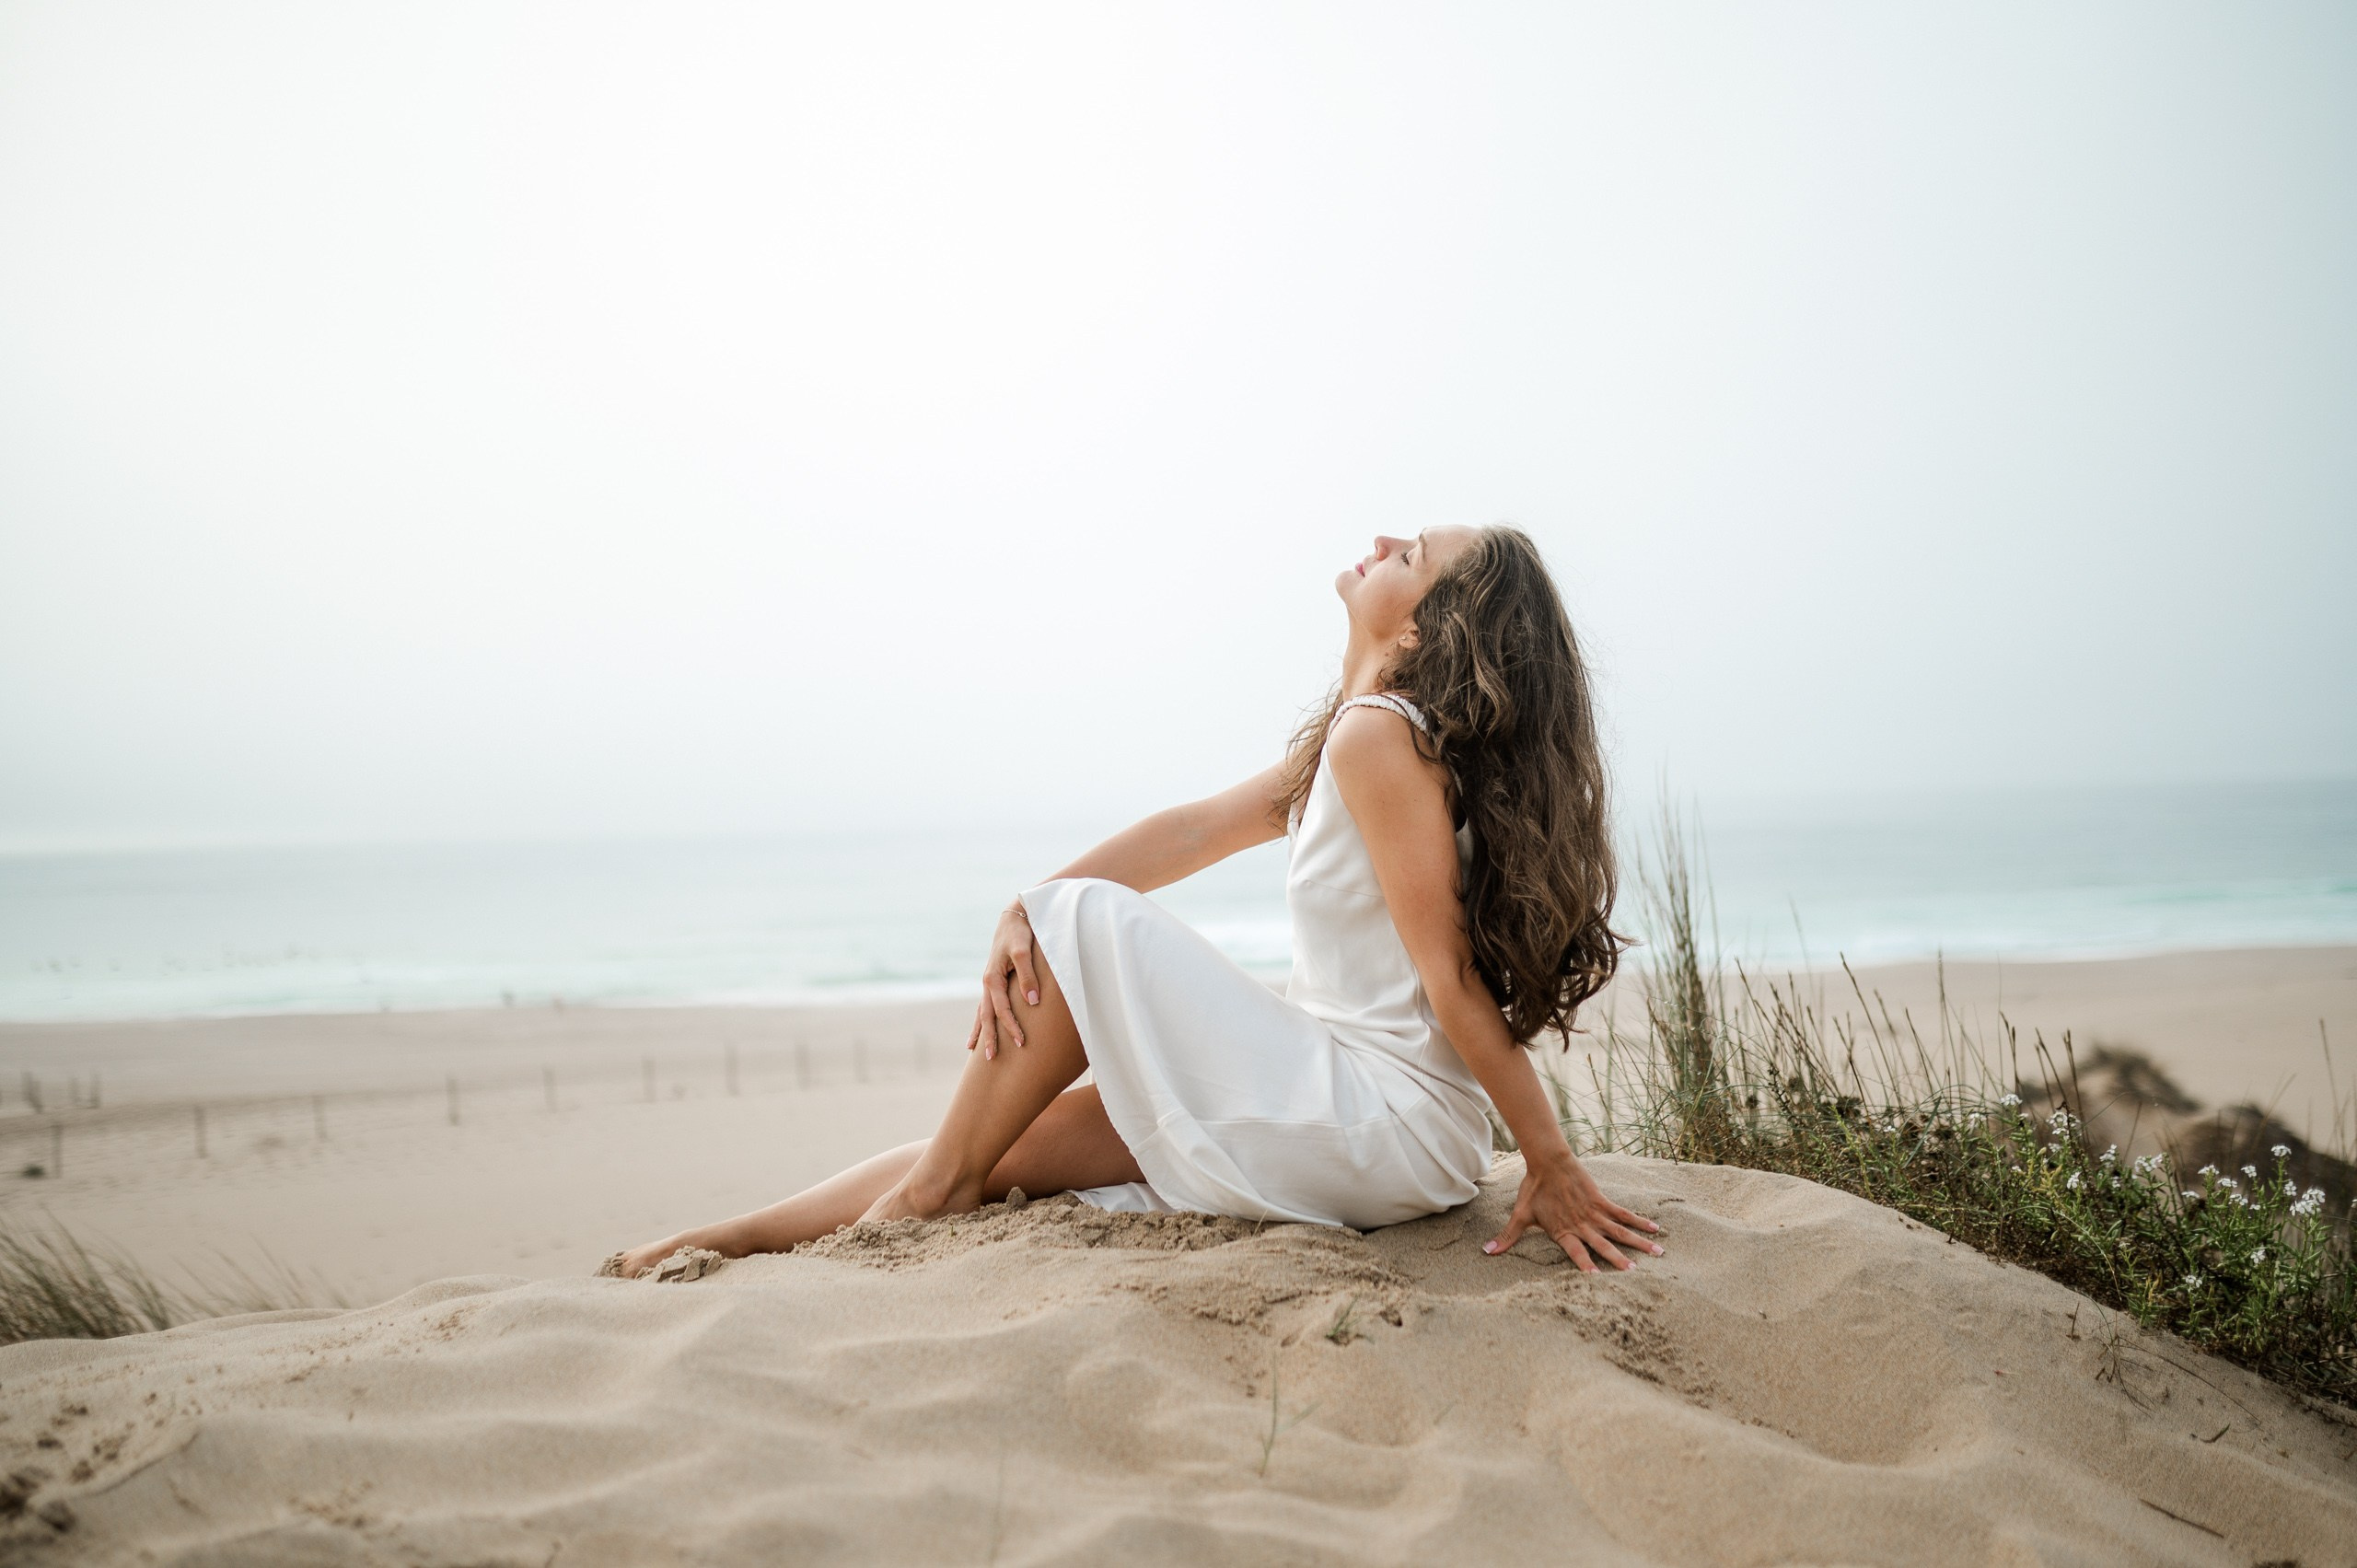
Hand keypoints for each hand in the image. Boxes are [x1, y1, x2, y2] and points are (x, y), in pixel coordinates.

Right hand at [969, 901, 1040, 1060]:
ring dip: (980, 1030)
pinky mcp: (994, 979)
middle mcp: (987, 982)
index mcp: (992, 978)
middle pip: (986, 1015)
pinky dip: (981, 1018)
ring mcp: (989, 982)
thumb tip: (1032, 1002)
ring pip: (981, 1011)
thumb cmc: (1021, 933)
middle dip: (988, 1037)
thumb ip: (1028, 976)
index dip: (1011, 1026)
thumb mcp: (1024, 952)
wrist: (1015, 915)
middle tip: (991, 1059)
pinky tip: (979, 1028)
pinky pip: (986, 1003)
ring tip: (973, 1050)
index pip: (1001, 1009)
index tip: (1021, 1042)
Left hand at [1484, 1151, 1663, 1270]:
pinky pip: (1623, 1213)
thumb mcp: (1520, 1215)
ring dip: (1638, 1242)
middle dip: (1619, 1259)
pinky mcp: (1602, 1200)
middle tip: (1634, 1273)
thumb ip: (1508, 1236)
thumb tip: (1487, 1252)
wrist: (1547, 1160)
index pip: (1576, 1253)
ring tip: (1657, 1253)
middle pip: (1603, 1245)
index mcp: (1562, 1231)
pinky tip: (1654, 1227)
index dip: (1585, 1266)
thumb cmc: (1533, 1189)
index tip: (1597, 1281)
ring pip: (1619, 1230)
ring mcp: (1594, 1212)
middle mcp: (1581, 1224)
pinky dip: (1639, 1220)